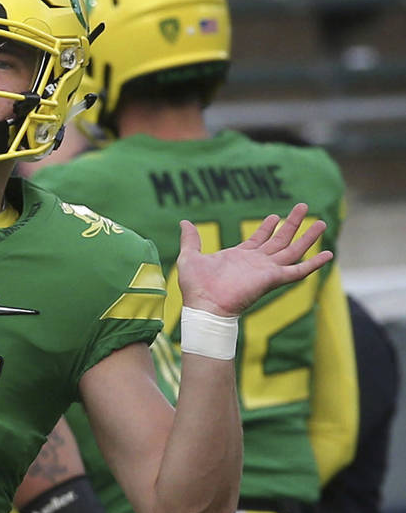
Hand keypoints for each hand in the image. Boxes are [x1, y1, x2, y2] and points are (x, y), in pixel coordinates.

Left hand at [176, 202, 331, 316]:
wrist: (205, 306)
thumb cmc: (195, 287)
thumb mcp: (189, 256)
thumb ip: (190, 239)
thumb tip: (184, 222)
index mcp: (240, 256)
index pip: (258, 239)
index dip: (267, 227)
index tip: (275, 216)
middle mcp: (256, 263)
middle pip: (280, 240)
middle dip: (292, 224)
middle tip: (304, 207)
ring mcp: (266, 270)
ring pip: (293, 250)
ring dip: (307, 237)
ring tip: (322, 222)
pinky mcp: (273, 279)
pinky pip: (299, 271)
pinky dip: (314, 264)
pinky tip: (328, 254)